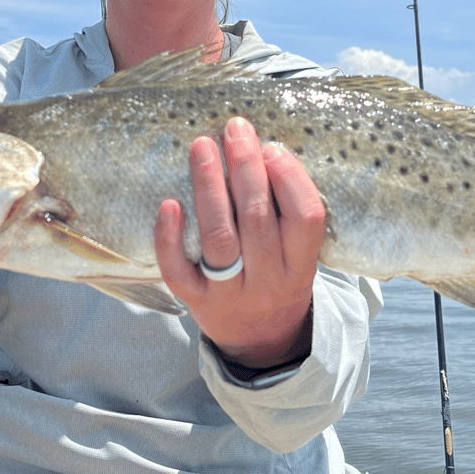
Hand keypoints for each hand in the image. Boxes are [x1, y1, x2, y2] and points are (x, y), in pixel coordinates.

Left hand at [155, 117, 325, 368]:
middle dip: (245, 168)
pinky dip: (170, 237)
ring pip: (219, 238)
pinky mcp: (195, 301)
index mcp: (301, 267)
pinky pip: (179, 271)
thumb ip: (288, 214)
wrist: (261, 345)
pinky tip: (168, 204)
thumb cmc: (279, 282)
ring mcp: (230, 294)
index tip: (272, 147)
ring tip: (202, 146)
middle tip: (235, 128)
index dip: (290, 179)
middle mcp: (268, 282)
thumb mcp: (299, 256)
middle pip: (258, 219)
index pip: (306, 219)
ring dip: (209, 187)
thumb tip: (262, 150)